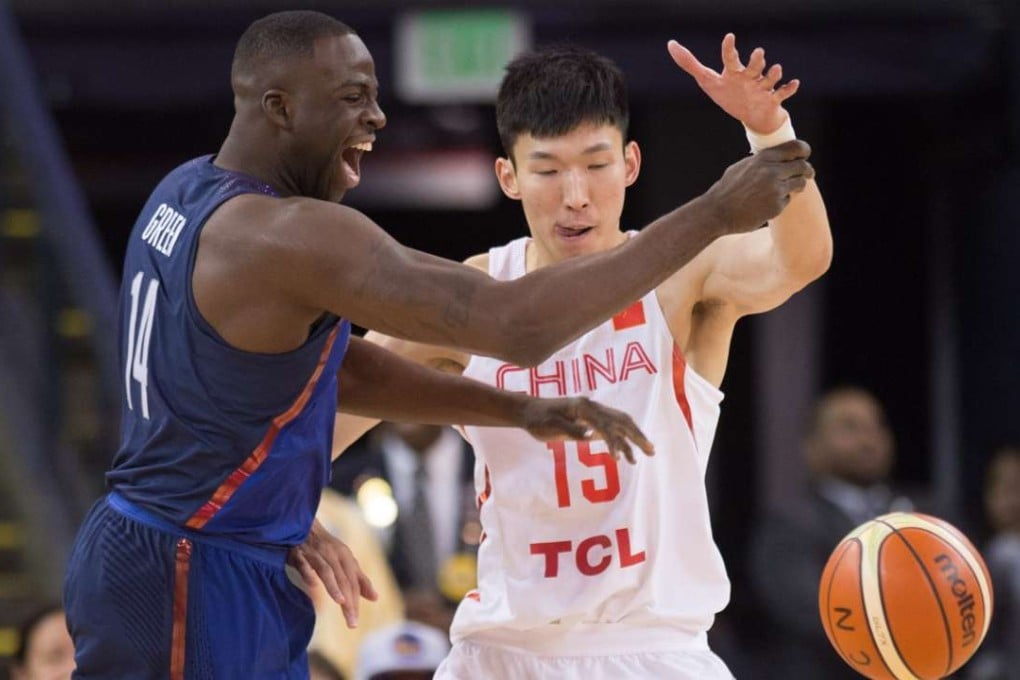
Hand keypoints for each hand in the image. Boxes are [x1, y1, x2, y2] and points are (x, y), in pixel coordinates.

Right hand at [288, 519, 378, 627]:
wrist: (302, 523)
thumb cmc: (323, 547)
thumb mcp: (343, 561)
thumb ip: (358, 579)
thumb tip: (375, 598)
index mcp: (345, 556)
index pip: (354, 582)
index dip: (356, 601)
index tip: (355, 622)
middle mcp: (333, 554)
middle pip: (344, 579)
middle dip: (349, 601)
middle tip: (351, 623)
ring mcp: (316, 552)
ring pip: (327, 571)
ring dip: (334, 587)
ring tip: (341, 602)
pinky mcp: (299, 552)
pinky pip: (304, 563)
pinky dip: (309, 573)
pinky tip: (313, 585)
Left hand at [519, 396, 653, 463]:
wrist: (529, 412)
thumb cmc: (538, 419)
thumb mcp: (551, 426)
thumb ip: (572, 430)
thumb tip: (591, 436)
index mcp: (583, 407)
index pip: (605, 424)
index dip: (613, 441)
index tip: (618, 459)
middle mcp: (592, 407)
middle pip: (621, 420)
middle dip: (638, 435)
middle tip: (651, 451)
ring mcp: (593, 413)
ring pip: (620, 424)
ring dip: (634, 438)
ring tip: (647, 454)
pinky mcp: (591, 421)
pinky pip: (611, 430)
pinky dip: (621, 441)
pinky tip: (625, 455)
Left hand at [668, 33, 798, 133]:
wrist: (751, 115)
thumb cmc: (728, 93)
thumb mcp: (707, 80)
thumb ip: (689, 63)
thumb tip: (671, 44)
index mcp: (734, 72)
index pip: (730, 58)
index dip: (729, 48)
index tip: (729, 37)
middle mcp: (749, 77)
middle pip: (753, 66)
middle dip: (756, 60)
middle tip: (758, 53)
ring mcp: (762, 88)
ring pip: (769, 78)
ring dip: (773, 73)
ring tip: (776, 68)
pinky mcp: (772, 101)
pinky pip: (782, 94)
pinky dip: (789, 89)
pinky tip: (794, 83)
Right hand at [703, 139, 814, 233]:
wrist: (717, 212)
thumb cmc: (726, 190)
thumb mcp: (741, 167)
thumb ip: (760, 161)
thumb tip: (775, 157)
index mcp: (763, 158)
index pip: (794, 148)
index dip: (803, 150)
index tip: (805, 155)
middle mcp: (772, 171)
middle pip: (802, 166)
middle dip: (808, 170)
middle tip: (809, 174)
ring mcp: (776, 189)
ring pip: (799, 183)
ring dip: (797, 186)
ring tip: (789, 190)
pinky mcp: (776, 206)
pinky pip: (787, 200)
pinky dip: (781, 201)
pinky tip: (767, 204)